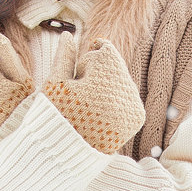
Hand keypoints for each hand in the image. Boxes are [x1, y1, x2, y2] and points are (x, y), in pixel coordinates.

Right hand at [43, 33, 145, 153]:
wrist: (65, 156)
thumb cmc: (53, 117)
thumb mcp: (54, 84)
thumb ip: (64, 57)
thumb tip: (68, 34)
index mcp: (104, 80)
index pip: (105, 51)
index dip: (87, 61)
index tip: (76, 77)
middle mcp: (125, 92)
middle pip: (116, 65)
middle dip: (99, 73)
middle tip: (82, 95)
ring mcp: (134, 105)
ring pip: (123, 79)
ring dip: (109, 85)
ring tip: (89, 106)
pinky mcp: (138, 118)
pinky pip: (129, 96)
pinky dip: (117, 99)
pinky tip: (100, 112)